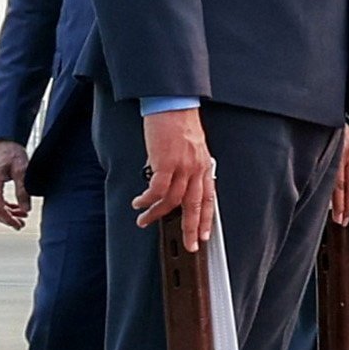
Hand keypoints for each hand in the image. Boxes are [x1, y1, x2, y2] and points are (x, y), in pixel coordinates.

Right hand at [0, 140, 26, 229]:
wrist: (2, 141)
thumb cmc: (11, 152)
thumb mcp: (22, 170)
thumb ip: (23, 190)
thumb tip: (26, 209)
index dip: (8, 219)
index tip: (19, 225)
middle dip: (7, 219)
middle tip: (21, 224)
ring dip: (7, 213)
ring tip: (22, 216)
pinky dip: (5, 206)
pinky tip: (17, 207)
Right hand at [135, 107, 216, 249]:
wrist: (173, 104)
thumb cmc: (178, 123)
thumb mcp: (190, 148)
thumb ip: (187, 166)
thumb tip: (176, 180)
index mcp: (203, 166)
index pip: (208, 198)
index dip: (206, 219)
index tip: (204, 235)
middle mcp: (196, 169)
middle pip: (195, 206)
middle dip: (191, 228)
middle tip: (190, 245)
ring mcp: (182, 167)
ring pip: (172, 201)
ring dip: (156, 214)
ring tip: (144, 221)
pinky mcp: (166, 162)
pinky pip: (157, 189)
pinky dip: (148, 200)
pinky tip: (139, 203)